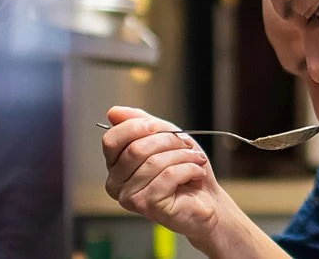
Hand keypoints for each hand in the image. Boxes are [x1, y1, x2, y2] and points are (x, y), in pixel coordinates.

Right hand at [100, 106, 229, 239]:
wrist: (207, 201)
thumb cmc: (185, 170)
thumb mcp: (163, 137)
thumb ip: (139, 123)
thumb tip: (113, 113)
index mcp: (115, 166)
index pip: (111, 140)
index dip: (135, 127)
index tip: (157, 125)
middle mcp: (116, 184)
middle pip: (135, 149)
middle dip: (168, 141)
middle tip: (186, 145)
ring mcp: (129, 197)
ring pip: (154, 162)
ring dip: (182, 156)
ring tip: (195, 160)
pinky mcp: (147, 206)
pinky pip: (167, 176)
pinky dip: (189, 169)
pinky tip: (196, 174)